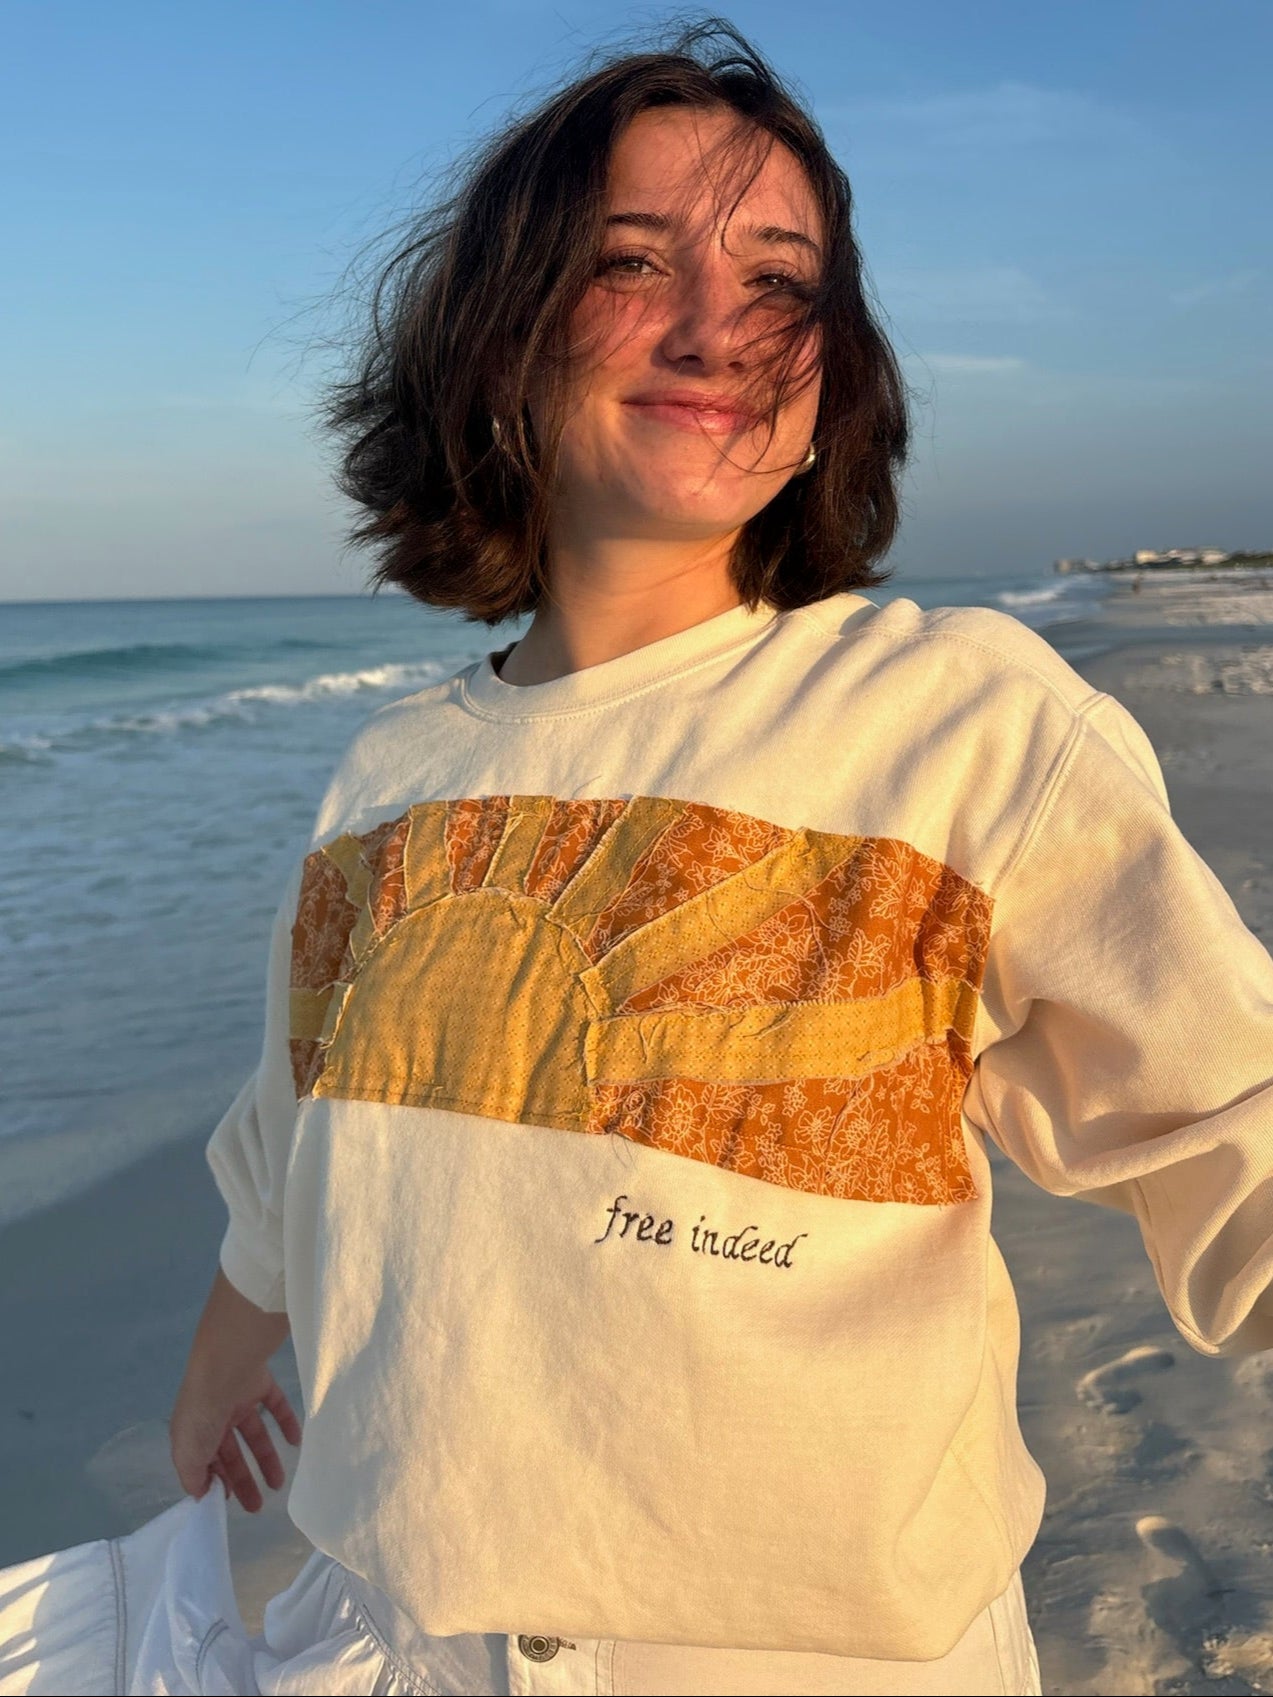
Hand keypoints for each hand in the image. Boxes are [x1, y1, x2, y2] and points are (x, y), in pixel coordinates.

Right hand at [170, 1363, 301, 1511]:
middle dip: (243, 1480)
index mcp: (193, 1432)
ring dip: (266, 1458)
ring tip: (279, 1484)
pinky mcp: (260, 1383)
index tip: (230, 1503)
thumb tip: (201, 1495)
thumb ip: (193, 1477)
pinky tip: (296, 1442)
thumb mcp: (187, 1453)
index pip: (207, 1462)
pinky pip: (276, 1406)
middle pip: (232, 1453)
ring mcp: (238, 1398)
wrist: (225, 1366)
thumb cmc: (203, 1414)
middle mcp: (215, 1416)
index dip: (218, 1482)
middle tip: (258, 1506)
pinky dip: (286, 1423)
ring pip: (255, 1434)